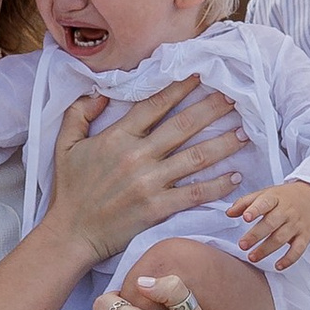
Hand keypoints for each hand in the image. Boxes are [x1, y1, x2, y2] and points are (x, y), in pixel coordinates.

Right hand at [43, 80, 246, 264]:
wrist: (71, 233)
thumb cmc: (70, 190)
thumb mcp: (64, 144)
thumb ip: (79, 114)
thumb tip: (99, 92)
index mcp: (117, 137)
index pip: (155, 105)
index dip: (180, 88)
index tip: (200, 75)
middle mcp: (137, 156)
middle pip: (183, 126)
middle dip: (211, 109)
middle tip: (234, 97)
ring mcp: (150, 183)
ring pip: (195, 157)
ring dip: (223, 144)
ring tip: (244, 132)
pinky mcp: (158, 208)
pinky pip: (194, 193)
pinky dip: (217, 185)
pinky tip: (234, 176)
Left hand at [234, 180, 309, 269]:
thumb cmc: (284, 197)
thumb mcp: (265, 194)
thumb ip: (245, 202)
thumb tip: (229, 213)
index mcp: (275, 198)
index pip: (265, 202)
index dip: (255, 210)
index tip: (246, 217)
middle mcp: (287, 211)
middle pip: (271, 224)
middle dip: (255, 235)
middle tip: (242, 245)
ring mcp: (297, 224)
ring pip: (281, 238)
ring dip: (266, 250)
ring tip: (252, 257)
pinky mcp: (305, 236)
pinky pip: (298, 249)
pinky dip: (289, 259)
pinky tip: (278, 266)